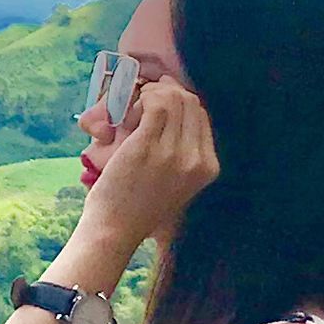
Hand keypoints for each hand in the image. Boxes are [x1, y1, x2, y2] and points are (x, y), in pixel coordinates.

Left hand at [69, 80, 216, 274]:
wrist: (115, 231)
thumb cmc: (138, 208)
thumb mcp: (176, 184)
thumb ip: (184, 154)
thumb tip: (175, 109)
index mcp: (208, 168)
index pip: (202, 117)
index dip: (181, 103)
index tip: (160, 102)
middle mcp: (196, 159)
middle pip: (191, 103)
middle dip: (167, 92)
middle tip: (145, 98)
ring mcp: (174, 152)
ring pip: (174, 99)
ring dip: (153, 93)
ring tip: (136, 103)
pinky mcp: (148, 145)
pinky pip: (155, 104)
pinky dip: (142, 98)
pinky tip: (129, 109)